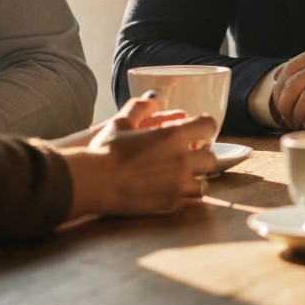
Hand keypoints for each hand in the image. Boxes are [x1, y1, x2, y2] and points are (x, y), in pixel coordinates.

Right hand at [58, 97, 217, 218]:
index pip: (208, 126)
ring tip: (181, 177)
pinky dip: (184, 196)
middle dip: (203, 156)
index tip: (199, 131)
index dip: (205, 127)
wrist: (94, 182)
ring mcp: (178, 184)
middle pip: (211, 158)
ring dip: (195, 178)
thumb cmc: (106, 150)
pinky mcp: (170, 204)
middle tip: (190, 156)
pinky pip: (189, 201)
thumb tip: (154, 100)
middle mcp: (182, 159)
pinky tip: (171, 192)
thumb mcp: (122, 121)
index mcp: (174, 135)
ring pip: (204, 183)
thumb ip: (141, 107)